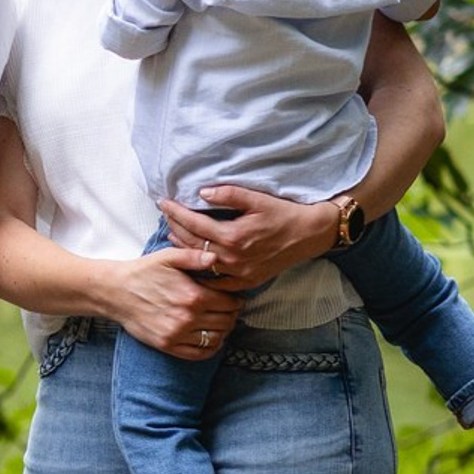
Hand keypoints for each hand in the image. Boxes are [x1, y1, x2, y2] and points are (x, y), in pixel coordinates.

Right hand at [108, 251, 245, 359]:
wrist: (114, 292)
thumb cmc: (142, 272)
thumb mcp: (168, 257)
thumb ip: (194, 257)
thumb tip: (216, 258)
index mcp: (193, 295)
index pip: (230, 304)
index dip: (236, 300)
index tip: (233, 298)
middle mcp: (188, 317)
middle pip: (226, 322)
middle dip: (231, 315)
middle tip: (228, 310)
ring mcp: (177, 334)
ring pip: (216, 338)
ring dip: (223, 331)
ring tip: (219, 323)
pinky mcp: (167, 345)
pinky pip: (199, 353)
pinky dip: (210, 348)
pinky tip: (210, 339)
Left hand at [157, 185, 340, 289]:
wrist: (310, 235)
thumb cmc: (284, 214)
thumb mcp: (258, 199)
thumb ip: (229, 194)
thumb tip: (202, 192)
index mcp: (233, 236)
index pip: (194, 224)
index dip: (175, 212)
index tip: (162, 203)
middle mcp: (232, 258)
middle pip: (192, 243)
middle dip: (175, 227)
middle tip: (165, 216)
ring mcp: (238, 273)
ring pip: (200, 261)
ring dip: (183, 247)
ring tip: (173, 233)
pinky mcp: (246, 281)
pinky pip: (216, 280)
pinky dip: (201, 270)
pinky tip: (191, 262)